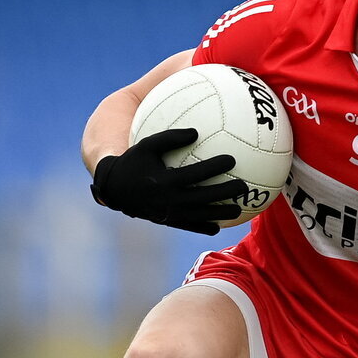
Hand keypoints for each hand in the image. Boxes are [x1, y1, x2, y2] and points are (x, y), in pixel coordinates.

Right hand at [90, 129, 245, 234]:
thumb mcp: (148, 144)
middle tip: (243, 186)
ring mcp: (169, 214)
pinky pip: (190, 227)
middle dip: (226, 193)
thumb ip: (171, 137)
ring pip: (201, 216)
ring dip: (221, 214)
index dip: (215, 167)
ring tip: (238, 209)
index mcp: (165, 180)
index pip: (196, 174)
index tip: (232, 159)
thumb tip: (196, 131)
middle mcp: (169, 200)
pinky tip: (218, 225)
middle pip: (205, 198)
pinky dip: (205, 227)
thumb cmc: (134, 161)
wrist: (115, 190)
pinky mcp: (168, 222)